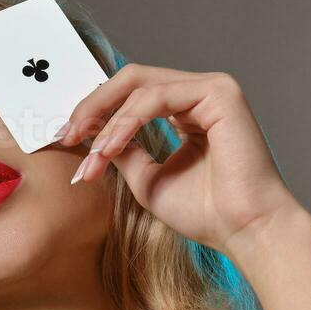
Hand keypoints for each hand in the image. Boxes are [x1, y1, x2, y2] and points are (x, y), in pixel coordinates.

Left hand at [56, 64, 300, 257]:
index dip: (95, 111)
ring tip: (91, 153)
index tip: (66, 137)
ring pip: (140, 86)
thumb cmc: (206, 213)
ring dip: (107, 120)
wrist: (245, 230)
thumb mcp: (148, 180)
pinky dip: (126, 122)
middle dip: (93, 105)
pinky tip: (110, 147)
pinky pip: (157, 97)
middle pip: (132, 79)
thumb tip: (90, 138)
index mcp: (187, 110)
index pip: (132, 95)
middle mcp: (200, 93)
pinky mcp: (219, 92)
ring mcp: (211, 88)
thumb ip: (123, 153)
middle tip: (67, 134)